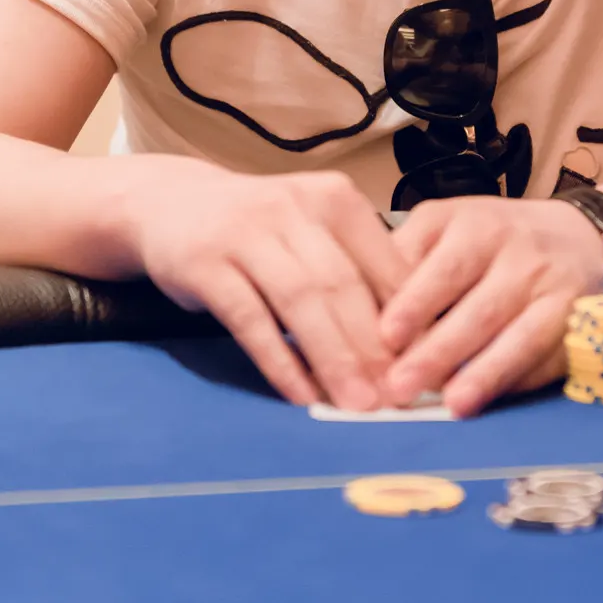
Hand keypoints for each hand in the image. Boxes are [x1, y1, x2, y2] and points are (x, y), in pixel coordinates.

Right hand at [125, 163, 404, 410]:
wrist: (171, 203)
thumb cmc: (261, 231)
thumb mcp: (314, 233)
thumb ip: (357, 273)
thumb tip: (413, 343)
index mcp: (334, 199)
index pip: (384, 262)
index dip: (411, 318)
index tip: (430, 365)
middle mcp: (293, 207)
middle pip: (344, 284)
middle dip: (374, 346)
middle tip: (399, 396)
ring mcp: (246, 232)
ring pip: (300, 300)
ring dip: (333, 357)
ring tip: (358, 403)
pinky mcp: (205, 263)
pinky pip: (249, 319)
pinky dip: (279, 360)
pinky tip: (300, 394)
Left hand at [379, 198, 602, 417]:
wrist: (576, 236)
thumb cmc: (492, 238)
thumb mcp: (448, 226)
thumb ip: (407, 258)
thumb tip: (361, 310)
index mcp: (478, 227)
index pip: (446, 269)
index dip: (417, 304)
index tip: (386, 337)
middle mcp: (521, 255)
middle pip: (480, 309)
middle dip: (440, 352)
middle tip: (401, 387)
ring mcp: (555, 290)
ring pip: (521, 335)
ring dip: (484, 373)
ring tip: (452, 404)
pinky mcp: (580, 322)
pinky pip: (549, 355)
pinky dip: (518, 380)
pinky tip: (490, 401)